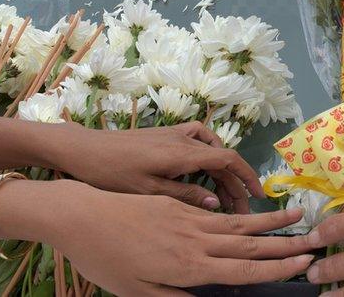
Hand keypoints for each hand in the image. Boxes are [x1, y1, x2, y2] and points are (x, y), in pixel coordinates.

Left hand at [27, 180, 315, 295]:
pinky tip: (251, 209)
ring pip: (237, 221)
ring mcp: (188, 218)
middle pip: (249, 241)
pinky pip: (216, 211)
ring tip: (295, 213)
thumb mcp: (135, 291)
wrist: (80, 213)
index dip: (276, 267)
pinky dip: (239, 211)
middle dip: (284, 242)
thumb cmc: (104, 258)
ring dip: (269, 219)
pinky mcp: (178, 205)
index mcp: (188, 264)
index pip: (244, 267)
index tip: (304, 264)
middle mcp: (195, 239)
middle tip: (315, 241)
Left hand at [53, 121, 263, 212]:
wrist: (83, 149)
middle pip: (222, 158)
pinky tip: (203, 168)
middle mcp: (184, 139)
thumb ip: (185, 197)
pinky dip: (208, 153)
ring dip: (222, 171)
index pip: (229, 160)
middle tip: (240, 209)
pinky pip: (198, 140)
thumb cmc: (111, 174)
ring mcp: (174, 134)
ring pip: (212, 150)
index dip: (248, 177)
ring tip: (224, 196)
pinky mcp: (164, 134)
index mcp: (183, 153)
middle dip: (235, 183)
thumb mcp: (148, 192)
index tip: (259, 197)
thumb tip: (216, 203)